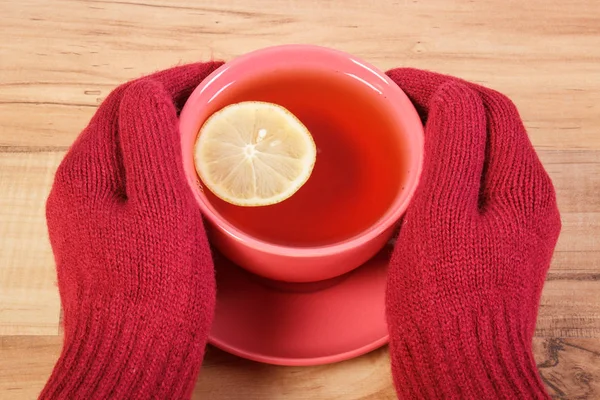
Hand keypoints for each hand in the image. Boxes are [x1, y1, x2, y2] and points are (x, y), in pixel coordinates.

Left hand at [41, 62, 221, 398]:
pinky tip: (193, 171)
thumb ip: (149, 142)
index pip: (128, 101)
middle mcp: (81, 188)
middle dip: (172, 99)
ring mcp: (93, 213)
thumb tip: (151, 92)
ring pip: (133, 150)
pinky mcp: (109, 235)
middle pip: (126, 122)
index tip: (216, 74)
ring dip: (169, 129)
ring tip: (211, 124)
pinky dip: (165, 162)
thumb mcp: (160, 206)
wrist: (135, 357)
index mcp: (87, 173)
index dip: (173, 80)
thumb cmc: (153, 290)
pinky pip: (137, 180)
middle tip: (218, 96)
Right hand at [385, 69, 560, 398]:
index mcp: (520, 185)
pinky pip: (465, 188)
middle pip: (486, 126)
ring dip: (437, 135)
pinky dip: (436, 170)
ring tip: (396, 134)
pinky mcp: (489, 244)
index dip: (440, 85)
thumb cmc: (445, 301)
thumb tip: (450, 97)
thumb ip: (453, 148)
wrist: (459, 369)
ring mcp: (509, 223)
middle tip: (392, 104)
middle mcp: (524, 199)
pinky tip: (408, 182)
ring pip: (475, 155)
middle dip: (439, 104)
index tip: (394, 83)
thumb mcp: (442, 214)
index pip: (486, 106)